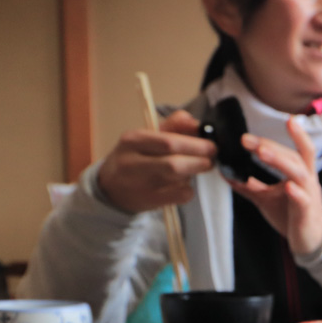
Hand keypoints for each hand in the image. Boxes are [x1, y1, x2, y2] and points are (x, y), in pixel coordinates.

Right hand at [96, 110, 215, 212]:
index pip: (169, 141)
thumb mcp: (146, 137)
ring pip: (178, 178)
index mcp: (133, 140)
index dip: (195, 144)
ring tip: (195, 169)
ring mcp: (140, 184)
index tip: (211, 146)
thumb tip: (195, 122)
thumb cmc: (135, 158)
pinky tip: (184, 185)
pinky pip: (180, 195)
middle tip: (210, 160)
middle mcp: (133, 162)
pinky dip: (188, 189)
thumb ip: (172, 126)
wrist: (110, 188)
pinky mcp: (149, 201)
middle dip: (199, 160)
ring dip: (193, 173)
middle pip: (174, 162)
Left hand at [228, 117, 321, 255]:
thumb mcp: (267, 198)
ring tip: (262, 152)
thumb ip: (250, 186)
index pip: (301, 150)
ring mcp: (308, 196)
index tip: (288, 119)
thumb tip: (228, 174)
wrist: (310, 243)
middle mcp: (307, 182)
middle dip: (271, 146)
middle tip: (247, 140)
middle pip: (294, 157)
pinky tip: (287, 187)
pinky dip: (296, 193)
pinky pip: (303, 200)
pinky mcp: (306, 214)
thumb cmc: (292, 217)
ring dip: (280, 161)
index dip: (298, 134)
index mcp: (300, 175)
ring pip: (299, 174)